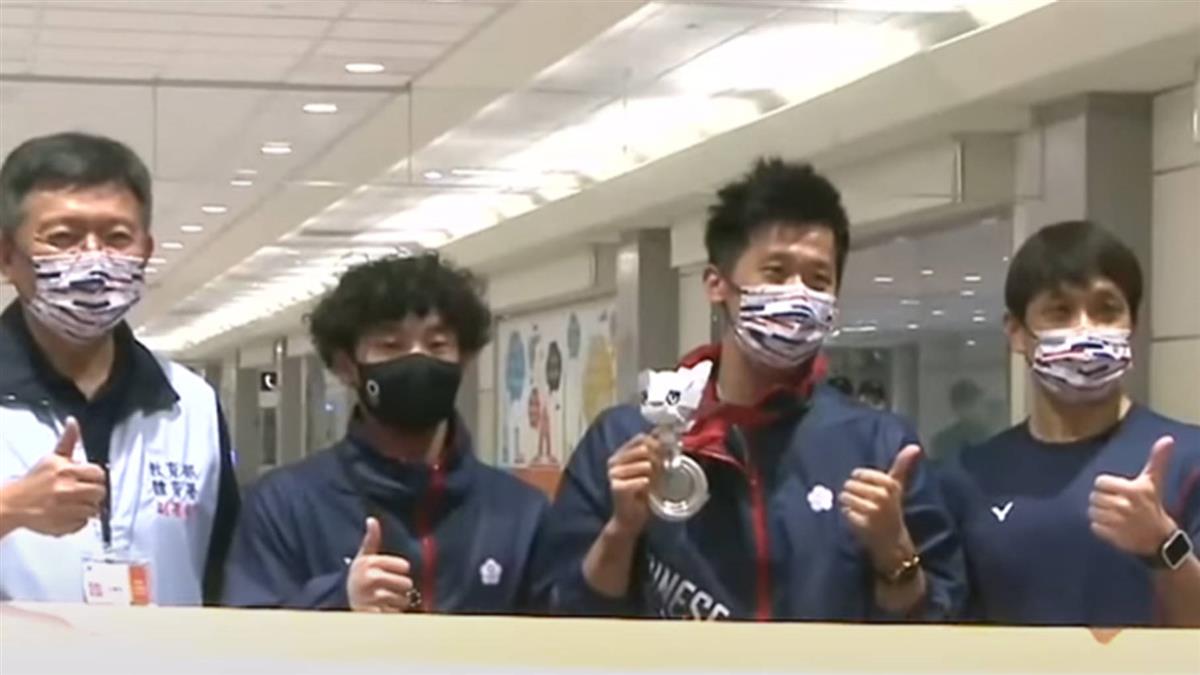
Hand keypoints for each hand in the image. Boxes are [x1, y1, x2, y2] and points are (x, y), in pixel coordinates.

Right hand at [1, 418, 105, 536]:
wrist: (13, 504)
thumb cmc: (35, 480)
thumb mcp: (52, 459)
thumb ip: (68, 441)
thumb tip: (73, 421)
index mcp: (66, 471)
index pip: (98, 474)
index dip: (95, 477)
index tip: (87, 479)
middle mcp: (66, 490)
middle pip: (100, 493)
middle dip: (94, 493)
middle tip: (82, 492)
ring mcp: (65, 509)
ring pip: (94, 509)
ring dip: (86, 507)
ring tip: (72, 504)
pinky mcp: (63, 526)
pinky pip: (83, 524)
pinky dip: (77, 521)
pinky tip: (66, 514)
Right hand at [346, 517, 414, 612]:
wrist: (344, 601)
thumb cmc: (360, 576)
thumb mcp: (364, 557)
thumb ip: (371, 539)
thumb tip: (372, 519)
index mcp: (369, 563)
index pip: (404, 566)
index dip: (402, 569)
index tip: (394, 570)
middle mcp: (369, 579)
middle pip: (406, 583)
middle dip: (402, 587)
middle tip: (389, 587)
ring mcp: (371, 598)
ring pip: (403, 600)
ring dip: (398, 601)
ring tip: (385, 599)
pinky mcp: (373, 615)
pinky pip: (396, 613)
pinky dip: (393, 613)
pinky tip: (383, 610)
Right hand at [604, 434, 660, 538]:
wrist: (630, 519)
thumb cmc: (641, 493)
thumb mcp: (649, 469)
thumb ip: (652, 450)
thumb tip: (661, 431)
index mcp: (620, 454)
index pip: (641, 438)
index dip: (657, 443)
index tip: (667, 453)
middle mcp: (613, 461)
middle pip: (644, 449)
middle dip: (658, 460)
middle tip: (662, 472)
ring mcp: (613, 474)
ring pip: (645, 465)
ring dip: (655, 475)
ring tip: (653, 485)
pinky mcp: (616, 487)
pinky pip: (642, 480)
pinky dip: (649, 486)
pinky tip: (646, 492)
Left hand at [840, 445, 920, 569]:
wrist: (894, 543)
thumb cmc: (893, 510)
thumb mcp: (897, 486)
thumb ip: (903, 465)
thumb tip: (915, 446)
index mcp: (890, 485)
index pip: (859, 474)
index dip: (859, 481)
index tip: (868, 489)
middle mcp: (882, 497)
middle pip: (850, 485)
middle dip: (853, 493)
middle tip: (864, 503)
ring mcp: (872, 511)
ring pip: (845, 497)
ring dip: (848, 504)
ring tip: (860, 511)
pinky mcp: (862, 524)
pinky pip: (845, 511)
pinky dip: (848, 515)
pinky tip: (858, 520)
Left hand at [1090, 435, 1177, 556]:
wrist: (1159, 537)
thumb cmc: (1153, 504)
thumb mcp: (1154, 481)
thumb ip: (1157, 459)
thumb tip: (1168, 438)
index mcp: (1133, 491)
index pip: (1100, 482)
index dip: (1106, 486)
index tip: (1116, 490)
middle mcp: (1125, 507)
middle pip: (1094, 497)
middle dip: (1102, 500)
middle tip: (1114, 504)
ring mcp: (1119, 524)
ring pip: (1092, 512)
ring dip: (1099, 513)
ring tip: (1113, 515)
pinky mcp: (1114, 537)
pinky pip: (1094, 527)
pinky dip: (1100, 527)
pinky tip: (1112, 526)